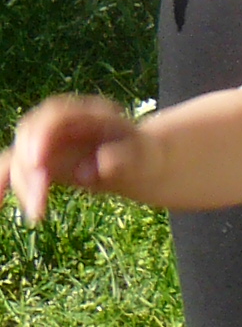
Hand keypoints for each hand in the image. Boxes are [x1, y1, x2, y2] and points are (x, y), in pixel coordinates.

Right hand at [10, 96, 145, 221]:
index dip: (41, 135)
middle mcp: (64, 122)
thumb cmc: (141, 155)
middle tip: (39, 203)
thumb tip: (94, 167)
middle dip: (29, 168)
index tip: (39, 164)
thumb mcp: (143, 155)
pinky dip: (1, 184)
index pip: (54, 114)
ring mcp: (49, 140)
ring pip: (19, 157)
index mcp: (90, 112)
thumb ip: (122, 157)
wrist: (137, 161)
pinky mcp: (39, 160)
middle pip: (30, 136)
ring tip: (36, 215)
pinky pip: (11, 169)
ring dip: (20, 185)